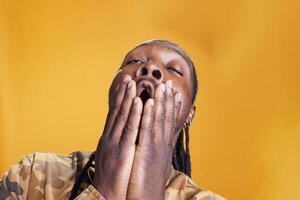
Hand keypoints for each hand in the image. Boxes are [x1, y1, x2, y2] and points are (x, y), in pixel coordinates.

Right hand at [92, 75, 142, 199]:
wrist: (106, 195)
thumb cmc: (112, 176)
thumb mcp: (114, 155)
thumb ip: (118, 141)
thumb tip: (122, 131)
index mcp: (109, 138)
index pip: (114, 114)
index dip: (119, 98)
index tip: (124, 83)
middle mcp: (110, 137)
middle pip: (117, 112)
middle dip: (122, 93)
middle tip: (128, 77)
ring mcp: (114, 143)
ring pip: (122, 117)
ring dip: (128, 98)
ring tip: (132, 83)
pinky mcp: (122, 151)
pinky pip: (130, 130)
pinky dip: (134, 114)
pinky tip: (139, 102)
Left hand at [127, 80, 181, 199]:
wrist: (146, 198)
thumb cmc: (149, 179)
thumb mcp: (155, 160)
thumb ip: (157, 148)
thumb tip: (160, 139)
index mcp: (164, 145)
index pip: (169, 122)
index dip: (173, 106)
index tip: (175, 92)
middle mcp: (163, 144)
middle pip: (167, 118)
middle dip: (168, 99)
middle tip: (169, 83)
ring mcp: (156, 147)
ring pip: (159, 120)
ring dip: (161, 102)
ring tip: (162, 86)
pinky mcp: (146, 152)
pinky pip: (147, 130)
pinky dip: (148, 115)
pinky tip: (149, 102)